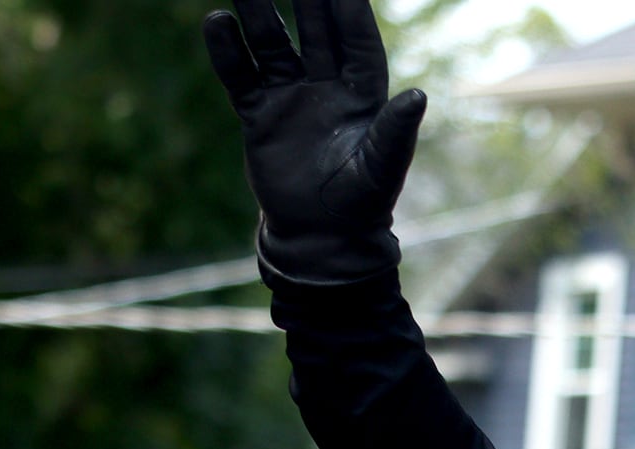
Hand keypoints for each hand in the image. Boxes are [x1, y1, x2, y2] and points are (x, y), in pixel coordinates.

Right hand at [202, 0, 424, 283]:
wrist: (320, 238)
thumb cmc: (361, 205)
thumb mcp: (380, 169)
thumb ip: (395, 133)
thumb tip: (418, 97)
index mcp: (364, 94)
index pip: (356, 39)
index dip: (349, 8)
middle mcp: (327, 87)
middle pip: (313, 29)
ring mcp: (291, 97)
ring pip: (273, 44)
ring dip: (259, 12)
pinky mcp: (260, 114)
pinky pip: (242, 76)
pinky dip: (229, 52)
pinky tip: (217, 22)